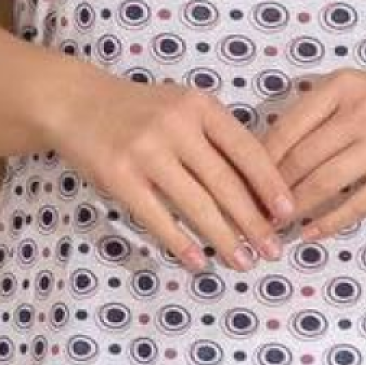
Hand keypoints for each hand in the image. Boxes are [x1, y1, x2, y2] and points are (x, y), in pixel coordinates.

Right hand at [41, 65, 296, 271]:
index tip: (288, 213)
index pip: (246, 149)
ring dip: (224, 239)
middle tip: (272, 250)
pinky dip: (180, 243)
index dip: (270, 184)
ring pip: (196, 205)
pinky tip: (198, 261)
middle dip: (253, 222)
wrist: (77, 103)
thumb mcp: (184, 109)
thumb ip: (217, 139)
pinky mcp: (119, 176)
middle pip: (225, 183)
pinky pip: (157, 217)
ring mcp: (145, 151)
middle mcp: (175, 125)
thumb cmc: (142, 111)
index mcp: (200, 106)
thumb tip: (259, 191)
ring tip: (243, 262)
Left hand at [260, 67, 365, 239]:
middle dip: (270, 192)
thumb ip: (315, 114)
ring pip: (324, 183)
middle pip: (300, 159)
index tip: (240, 183)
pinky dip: (329, 223)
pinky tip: (311, 234)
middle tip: (252, 212)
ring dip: (294, 209)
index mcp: (340, 87)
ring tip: (276, 225)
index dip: (257, 162)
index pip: (285, 129)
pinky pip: (356, 204)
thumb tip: (261, 153)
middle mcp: (360, 112)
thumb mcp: (354, 91)